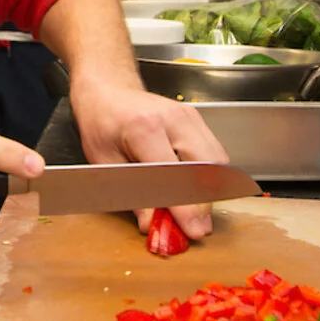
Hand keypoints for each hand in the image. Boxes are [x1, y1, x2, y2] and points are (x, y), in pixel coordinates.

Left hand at [70, 78, 228, 239]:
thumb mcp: (104, 163)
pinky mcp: (197, 120)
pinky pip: (215, 153)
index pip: (175, 175)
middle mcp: (174, 119)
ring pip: (217, 162)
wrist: (108, 90)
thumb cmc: (101, 123)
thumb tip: (152, 224)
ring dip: (210, 192)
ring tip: (195, 213)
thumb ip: (131, 194)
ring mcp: (190, 117)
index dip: (185, 207)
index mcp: (145, 128)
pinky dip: (210, 177)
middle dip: (205, 203)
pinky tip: (196, 191)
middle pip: (205, 168)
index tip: (190, 230)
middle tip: (197, 227)